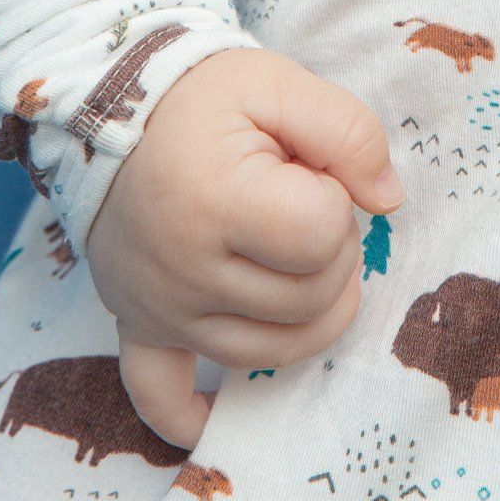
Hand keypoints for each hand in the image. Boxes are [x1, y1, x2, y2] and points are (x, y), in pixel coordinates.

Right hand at [83, 45, 403, 449]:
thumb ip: (350, 132)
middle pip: (310, 298)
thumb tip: (389, 201)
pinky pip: (158, 394)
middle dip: (327, 248)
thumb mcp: (281, 84)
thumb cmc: (202, 95)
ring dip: (304, 305)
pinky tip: (210, 415)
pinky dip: (187, 414)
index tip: (305, 169)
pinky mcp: (138, 325)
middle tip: (295, 200)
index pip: (322, 235)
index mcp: (216, 200)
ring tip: (283, 250)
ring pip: (274, 348)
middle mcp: (184, 269)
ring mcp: (159, 307)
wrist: (110, 104)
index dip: (333, 199)